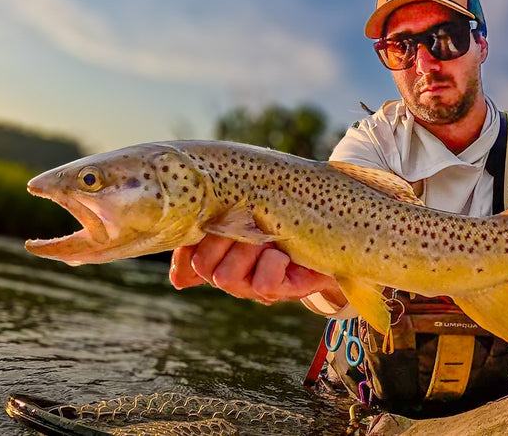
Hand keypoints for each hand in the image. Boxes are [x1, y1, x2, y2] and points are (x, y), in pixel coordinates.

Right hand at [169, 234, 340, 305]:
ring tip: (267, 239)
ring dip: (248, 250)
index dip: (190, 245)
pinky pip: (262, 284)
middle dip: (224, 238)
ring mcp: (252, 287)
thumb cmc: (281, 218)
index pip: (186, 259)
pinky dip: (272, 263)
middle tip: (249, 223)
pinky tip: (284, 254)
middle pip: (203, 264)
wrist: (328, 232)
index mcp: (217, 253)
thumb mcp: (246, 215)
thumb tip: (178, 279)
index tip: (210, 219)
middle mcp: (230, 274)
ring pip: (226, 277)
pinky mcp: (279, 292)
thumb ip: (210, 231)